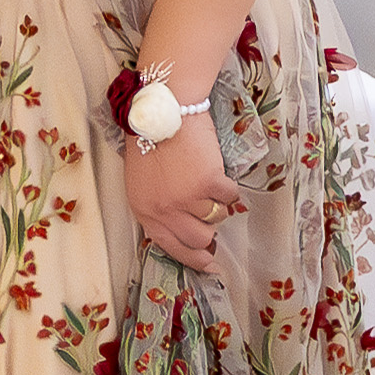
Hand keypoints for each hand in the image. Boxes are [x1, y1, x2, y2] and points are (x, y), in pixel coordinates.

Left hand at [126, 119, 243, 271]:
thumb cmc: (152, 140)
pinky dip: (228, 186)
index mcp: (145, 210)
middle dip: (209, 230)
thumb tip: (189, 229)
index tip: (209, 265)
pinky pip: (230, 197)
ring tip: (208, 182)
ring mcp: (187, 198)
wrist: (165, 109)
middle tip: (210, 212)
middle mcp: (165, 210)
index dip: (192, 259)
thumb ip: (160, 207)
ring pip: (216, 219)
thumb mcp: (144, 182)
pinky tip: (216, 170)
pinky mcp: (208, 183)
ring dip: (217, 204)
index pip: (169, 246)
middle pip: (198, 239)